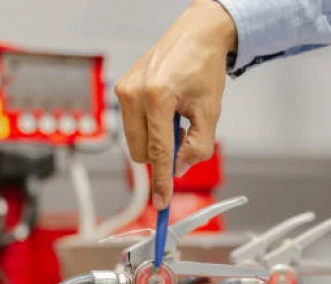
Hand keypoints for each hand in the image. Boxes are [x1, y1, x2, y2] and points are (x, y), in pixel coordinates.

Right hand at [114, 0, 236, 208]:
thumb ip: (198, 146)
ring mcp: (124, 90)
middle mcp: (134, 93)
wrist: (196, 36)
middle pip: (142, 152)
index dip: (161, 181)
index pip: (158, 152)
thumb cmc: (203, 67)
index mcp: (157, 97)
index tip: (162, 202)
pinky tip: (164, 111)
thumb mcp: (210, 111)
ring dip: (155, 141)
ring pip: (135, 143)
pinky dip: (148, 128)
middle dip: (162, 154)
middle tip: (184, 134)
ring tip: (175, 119)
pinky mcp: (120, 90)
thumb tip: (179, 169)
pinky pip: (131, 127)